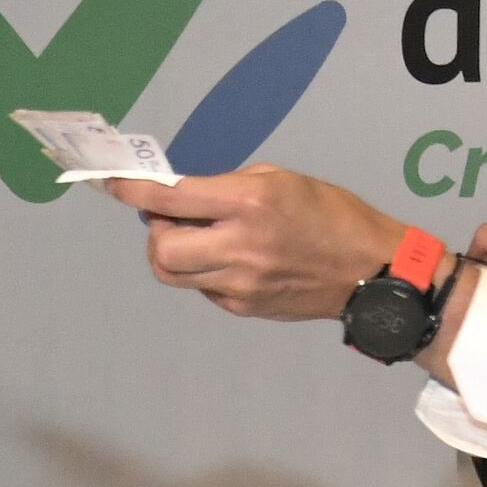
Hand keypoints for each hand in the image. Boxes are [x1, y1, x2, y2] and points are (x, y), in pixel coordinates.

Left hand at [121, 166, 414, 321]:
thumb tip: (185, 198)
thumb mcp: (282, 179)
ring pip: (173, 274)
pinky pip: (202, 288)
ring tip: (194, 239)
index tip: (114, 184)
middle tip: (170, 218)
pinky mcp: (243, 306)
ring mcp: (239, 282)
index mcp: (249, 202)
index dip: (134, 191)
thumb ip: (229, 186)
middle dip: (154, 230)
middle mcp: (238, 245)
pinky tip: (228, 259)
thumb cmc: (332, 214)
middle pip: (160, 249)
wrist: (372, 272)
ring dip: (171, 253)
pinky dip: (202, 271)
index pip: (172, 198)